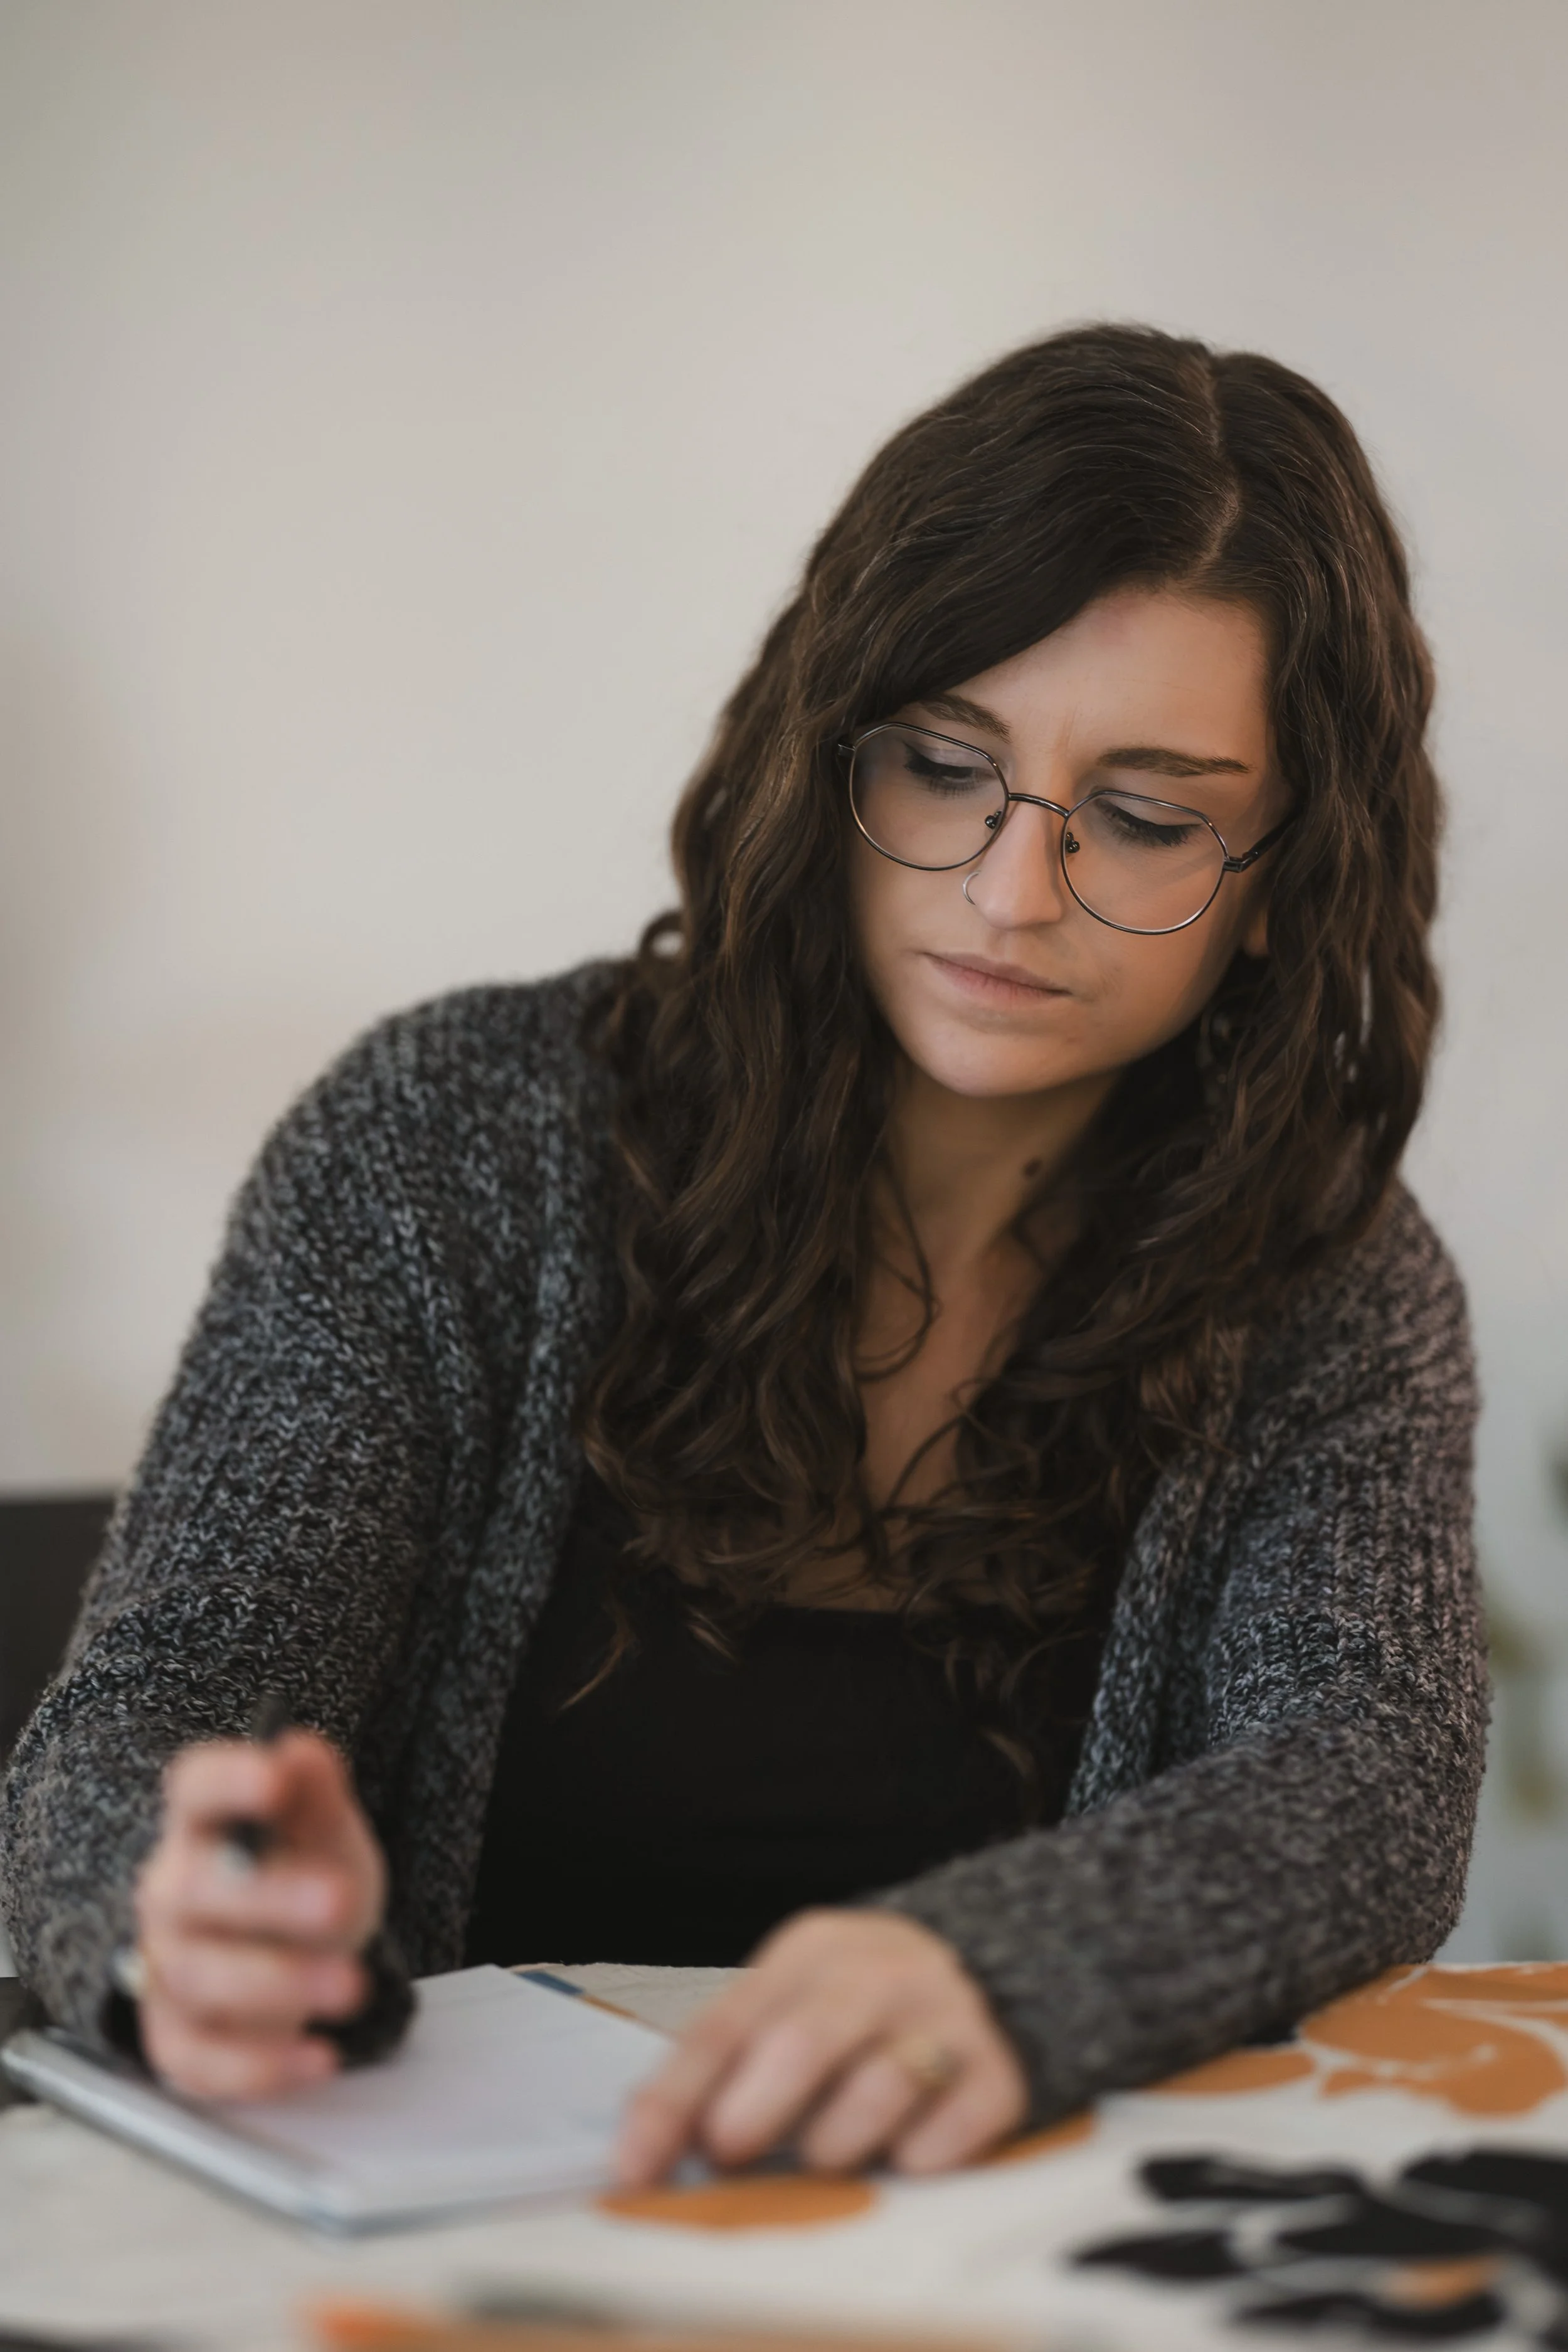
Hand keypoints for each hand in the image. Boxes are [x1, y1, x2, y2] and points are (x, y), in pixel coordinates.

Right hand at [132, 1731, 385, 2100]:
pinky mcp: (179, 2040)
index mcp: (204, 1824)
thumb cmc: (303, 1874)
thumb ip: (315, 1790)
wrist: (298, 1946)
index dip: (229, 1780)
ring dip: (277, 1984)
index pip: (195, 1788)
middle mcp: (171, 1892)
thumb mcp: (324, 1827)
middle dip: (268, 1899)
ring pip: (197, 1978)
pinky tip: (319, 2056)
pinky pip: (199, 2061)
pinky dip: (259, 2067)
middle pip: (193, 1892)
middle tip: (339, 1902)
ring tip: (351, 1985)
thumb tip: (302, 1752)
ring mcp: (166, 1969)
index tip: (275, 1779)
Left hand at [614, 1910, 1027, 2183]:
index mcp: (809, 1951)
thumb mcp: (784, 2011)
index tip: (634, 2169)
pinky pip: (954, 2127)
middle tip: (729, 2157)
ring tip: (825, 2158)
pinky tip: (906, 2157)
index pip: (724, 2026)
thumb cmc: (853, 2014)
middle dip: (756, 2111)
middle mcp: (880, 1970)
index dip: (672, 2101)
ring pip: (883, 2081)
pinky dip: (921, 2156)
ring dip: (838, 2140)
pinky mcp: (995, 2071)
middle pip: (805, 2039)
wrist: (982, 1972)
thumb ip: (723, 2071)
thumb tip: (647, 2156)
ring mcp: (946, 2015)